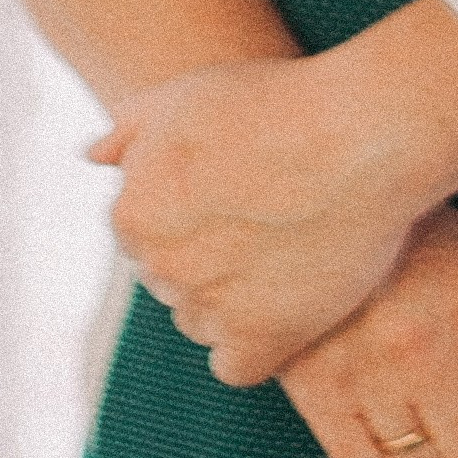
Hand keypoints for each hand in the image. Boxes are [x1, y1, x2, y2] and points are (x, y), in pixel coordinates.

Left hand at [93, 51, 431, 386]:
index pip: (149, 235)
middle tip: (277, 220)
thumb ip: (131, 127)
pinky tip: (295, 303)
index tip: (247, 193)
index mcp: (132, 213)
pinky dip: (262, 343)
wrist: (365, 131)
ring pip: (205, 322)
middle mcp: (160, 266)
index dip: (201, 213)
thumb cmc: (283, 102)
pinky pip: (237, 364)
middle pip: (177, 278)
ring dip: (237, 300)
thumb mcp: (189, 93)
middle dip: (215, 256)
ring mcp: (209, 307)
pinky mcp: (260, 339)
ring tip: (295, 253)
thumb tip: (92, 157)